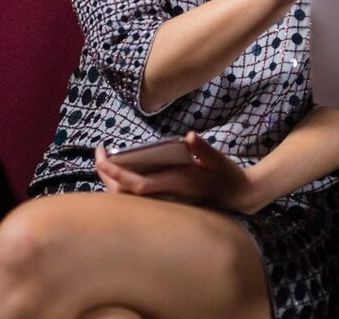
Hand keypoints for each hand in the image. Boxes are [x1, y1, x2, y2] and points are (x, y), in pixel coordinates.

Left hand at [95, 132, 264, 214]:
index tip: (103, 160)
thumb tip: (189, 137)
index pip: (139, 184)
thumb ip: (204, 149)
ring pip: (131, 197)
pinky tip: (122, 171)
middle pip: (127, 194)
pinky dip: (125, 184)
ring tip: (105, 159)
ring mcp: (166, 201)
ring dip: (114, 181)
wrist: (240, 198)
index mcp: (176, 185)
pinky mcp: (168, 201)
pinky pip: (139, 196)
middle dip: (108, 176)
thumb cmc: (229, 177)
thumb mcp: (219, 160)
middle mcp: (167, 196)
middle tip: (99, 153)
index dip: (118, 175)